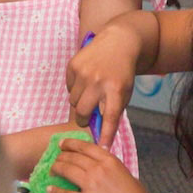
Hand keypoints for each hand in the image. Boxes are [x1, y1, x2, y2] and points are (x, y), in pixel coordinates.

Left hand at [46, 137, 151, 192]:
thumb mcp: (128, 176)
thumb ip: (112, 168)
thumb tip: (102, 166)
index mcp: (110, 161)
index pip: (85, 147)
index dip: (71, 144)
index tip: (62, 144)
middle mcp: (98, 169)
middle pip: (72, 157)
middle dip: (61, 157)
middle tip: (56, 160)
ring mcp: (90, 184)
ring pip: (66, 170)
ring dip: (56, 169)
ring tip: (52, 171)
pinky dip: (55, 191)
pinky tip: (49, 190)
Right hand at [67, 19, 140, 139]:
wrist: (117, 44)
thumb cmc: (122, 74)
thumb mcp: (124, 92)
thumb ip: (112, 110)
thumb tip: (98, 131)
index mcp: (116, 90)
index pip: (110, 117)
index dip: (106, 135)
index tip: (102, 148)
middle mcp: (99, 81)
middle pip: (82, 112)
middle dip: (83, 119)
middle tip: (86, 119)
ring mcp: (84, 72)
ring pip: (73, 101)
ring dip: (79, 102)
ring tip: (89, 93)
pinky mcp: (72, 65)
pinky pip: (68, 88)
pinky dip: (75, 89)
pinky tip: (85, 81)